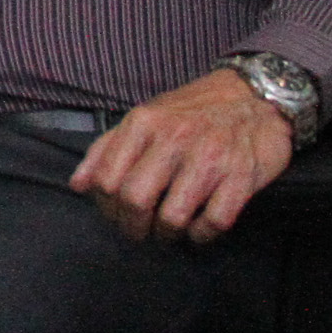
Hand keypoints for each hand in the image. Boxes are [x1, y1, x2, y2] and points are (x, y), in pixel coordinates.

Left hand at [69, 68, 295, 243]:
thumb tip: (78, 185)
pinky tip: (199, 228)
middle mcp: (173, 138)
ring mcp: (209, 158)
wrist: (253, 97)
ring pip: (172, 217)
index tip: (116, 216)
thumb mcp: (145, 118)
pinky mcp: (241, 176)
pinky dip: (202, 235)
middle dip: (133, 227)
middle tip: (140, 232)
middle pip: (134, 201)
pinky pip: (213, 222)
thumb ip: (107, 148)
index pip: (107, 179)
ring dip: (167, 235)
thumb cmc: (192, 112)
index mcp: (143, 122)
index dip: (107, 208)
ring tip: (169, 231)